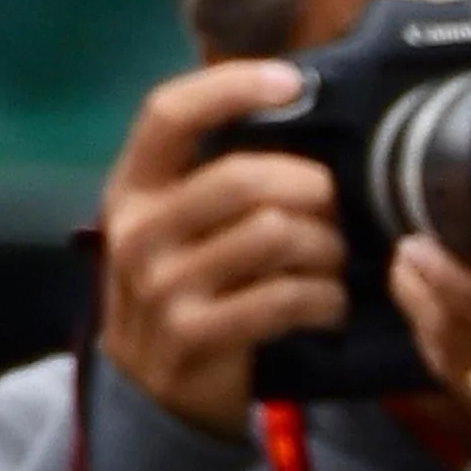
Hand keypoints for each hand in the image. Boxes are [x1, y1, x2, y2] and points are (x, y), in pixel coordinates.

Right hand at [94, 61, 349, 438]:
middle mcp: (138, 229)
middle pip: (247, 178)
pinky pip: (287, 297)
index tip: (292, 81)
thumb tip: (301, 107)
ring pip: (278, 236)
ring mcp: (162, 284)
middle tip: (337, 215)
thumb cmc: (189, 286)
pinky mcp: (196, 333)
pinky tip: (330, 306)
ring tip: (335, 264)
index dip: (231, 87)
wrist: (157, 389)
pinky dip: (326, 300)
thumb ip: (220, 174)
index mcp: (133, 186)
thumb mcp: (182, 224)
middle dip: (315, 192)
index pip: (169, 113)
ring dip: (329, 250)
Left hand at [389, 238, 470, 470]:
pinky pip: (465, 398)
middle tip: (409, 252)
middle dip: (418, 285)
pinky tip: (443, 341)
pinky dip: (445, 365)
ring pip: (448, 363)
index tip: (429, 232)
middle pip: (451, 326)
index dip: (443, 266)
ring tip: (414, 287)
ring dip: (422, 321)